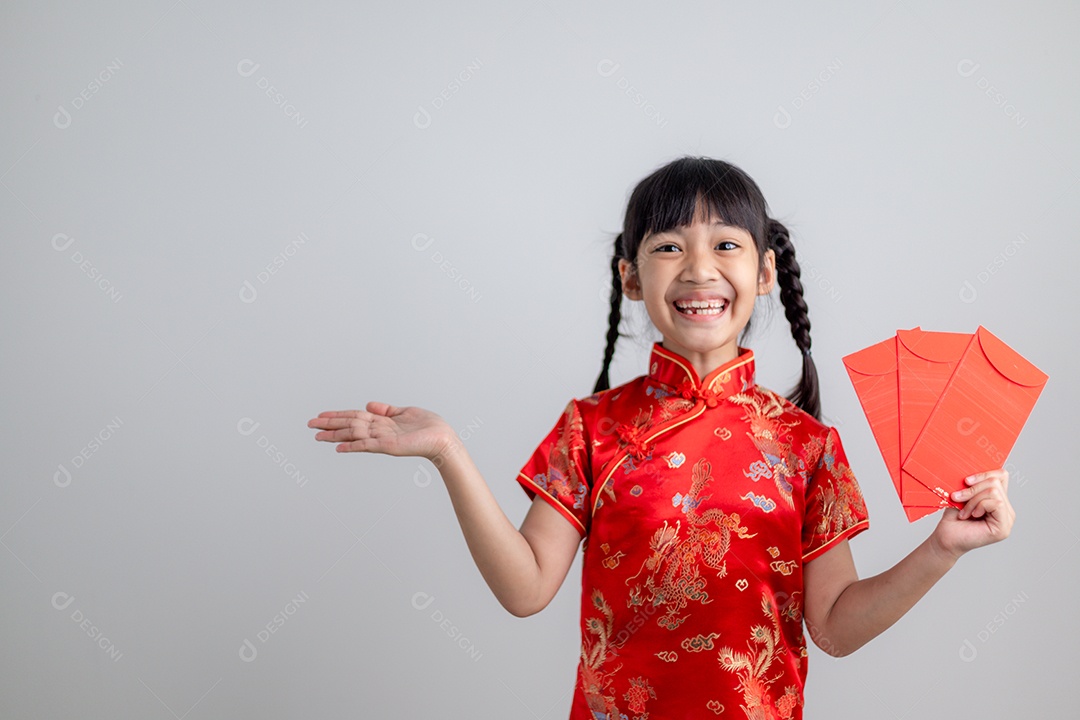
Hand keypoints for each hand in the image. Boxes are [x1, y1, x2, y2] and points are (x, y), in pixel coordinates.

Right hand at [308, 402, 456, 461]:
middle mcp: (378, 431)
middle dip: (329, 425)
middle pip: (349, 425)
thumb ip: (385, 410)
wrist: (442, 438)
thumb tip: (368, 404)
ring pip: (354, 435)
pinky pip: (367, 445)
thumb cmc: (427, 426)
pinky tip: (339, 447)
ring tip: (318, 436)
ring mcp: (382, 439)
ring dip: (335, 435)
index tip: (320, 416)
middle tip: (309, 425)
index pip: (354, 417)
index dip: (337, 415)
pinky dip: (353, 446)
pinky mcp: (388, 446)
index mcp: (381, 422)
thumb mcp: (404, 411)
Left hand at [929, 468, 1015, 562]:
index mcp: (999, 500)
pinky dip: (978, 506)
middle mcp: (1006, 510)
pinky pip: (995, 503)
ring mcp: (1007, 519)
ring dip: (972, 499)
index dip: (984, 473)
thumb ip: (974, 484)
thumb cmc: (953, 518)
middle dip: (973, 488)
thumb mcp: (963, 495)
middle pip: (996, 482)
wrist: (945, 538)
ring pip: (994, 492)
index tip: (965, 481)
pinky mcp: (1004, 527)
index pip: (1002, 476)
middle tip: (957, 498)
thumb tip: (976, 465)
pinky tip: (970, 515)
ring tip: (963, 511)